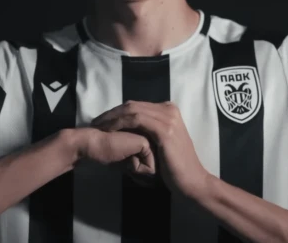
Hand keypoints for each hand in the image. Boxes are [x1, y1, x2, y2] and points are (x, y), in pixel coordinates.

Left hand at [91, 101, 208, 198]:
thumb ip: (149, 129)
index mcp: (168, 109)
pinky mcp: (165, 130)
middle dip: (111, 113)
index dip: (116, 112)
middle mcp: (169, 109)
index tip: (101, 121)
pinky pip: (136, 120)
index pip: (136, 105)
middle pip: (132, 105)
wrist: (192, 182)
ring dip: (112, 118)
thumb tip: (126, 126)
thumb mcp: (161, 141)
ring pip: (132, 110)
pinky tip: (109, 132)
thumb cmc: (175, 166)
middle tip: (95, 122)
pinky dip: (120, 123)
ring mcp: (168, 118)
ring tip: (98, 126)